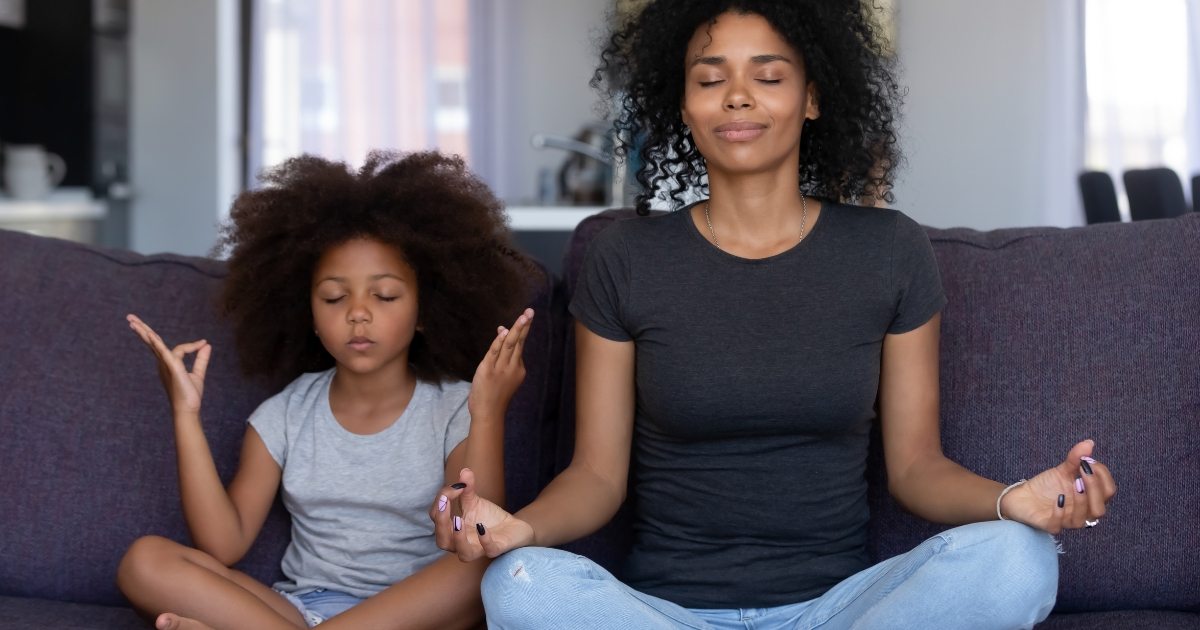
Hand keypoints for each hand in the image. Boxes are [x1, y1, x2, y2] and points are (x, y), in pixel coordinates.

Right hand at [127, 314, 210, 415]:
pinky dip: (157, 343)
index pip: (180, 348)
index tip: (204, 343)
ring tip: (132, 321)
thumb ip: (201, 359)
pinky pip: (163, 353)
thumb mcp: (197, 373)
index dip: (193, 345)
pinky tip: (151, 335)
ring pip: (154, 344)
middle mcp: (163, 363)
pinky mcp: (172, 367)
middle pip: (152, 342)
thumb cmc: (190, 395)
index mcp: (169, 363)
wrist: (188, 409)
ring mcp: (166, 364)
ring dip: (144, 331)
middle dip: (142, 329)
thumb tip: (206, 345)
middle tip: (130, 318)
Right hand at [429, 468, 534, 561]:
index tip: (454, 487)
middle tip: (444, 503)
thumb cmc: (488, 517)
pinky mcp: (497, 549)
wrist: (513, 526)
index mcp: (452, 531)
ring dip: (458, 538)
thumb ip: (466, 488)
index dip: (440, 502)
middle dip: (441, 523)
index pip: (437, 519)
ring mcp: (479, 548)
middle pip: (443, 541)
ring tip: (457, 520)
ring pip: (464, 554)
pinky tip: (482, 526)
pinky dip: (484, 539)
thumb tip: (464, 471)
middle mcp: (462, 543)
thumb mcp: (475, 501)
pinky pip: (489, 550)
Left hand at [468, 308, 533, 416]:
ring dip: (516, 329)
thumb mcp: (501, 376)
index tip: (523, 318)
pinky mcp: (488, 370)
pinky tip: (505, 331)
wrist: (488, 413)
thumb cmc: (494, 396)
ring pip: (510, 345)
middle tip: (530, 312)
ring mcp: (501, 368)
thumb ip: (502, 356)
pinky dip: (500, 341)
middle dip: (524, 326)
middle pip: (519, 342)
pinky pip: (495, 352)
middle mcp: (512, 367)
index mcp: (518, 369)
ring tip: (524, 317)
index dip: (519, 331)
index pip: (519, 346)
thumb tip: (502, 334)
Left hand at [1000, 440, 1116, 533]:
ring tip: (1074, 483)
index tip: (1089, 460)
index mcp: (1090, 498)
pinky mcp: (1048, 525)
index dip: (1103, 476)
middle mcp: (1082, 512)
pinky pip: (1058, 526)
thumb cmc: (1047, 485)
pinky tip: (1059, 499)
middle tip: (1083, 471)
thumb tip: (1089, 443)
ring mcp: (1066, 521)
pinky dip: (1060, 513)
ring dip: (1081, 501)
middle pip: (1100, 509)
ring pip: (1083, 520)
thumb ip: (1076, 459)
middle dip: (1095, 489)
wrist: (1021, 495)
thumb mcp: (1062, 470)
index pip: (1108, 491)